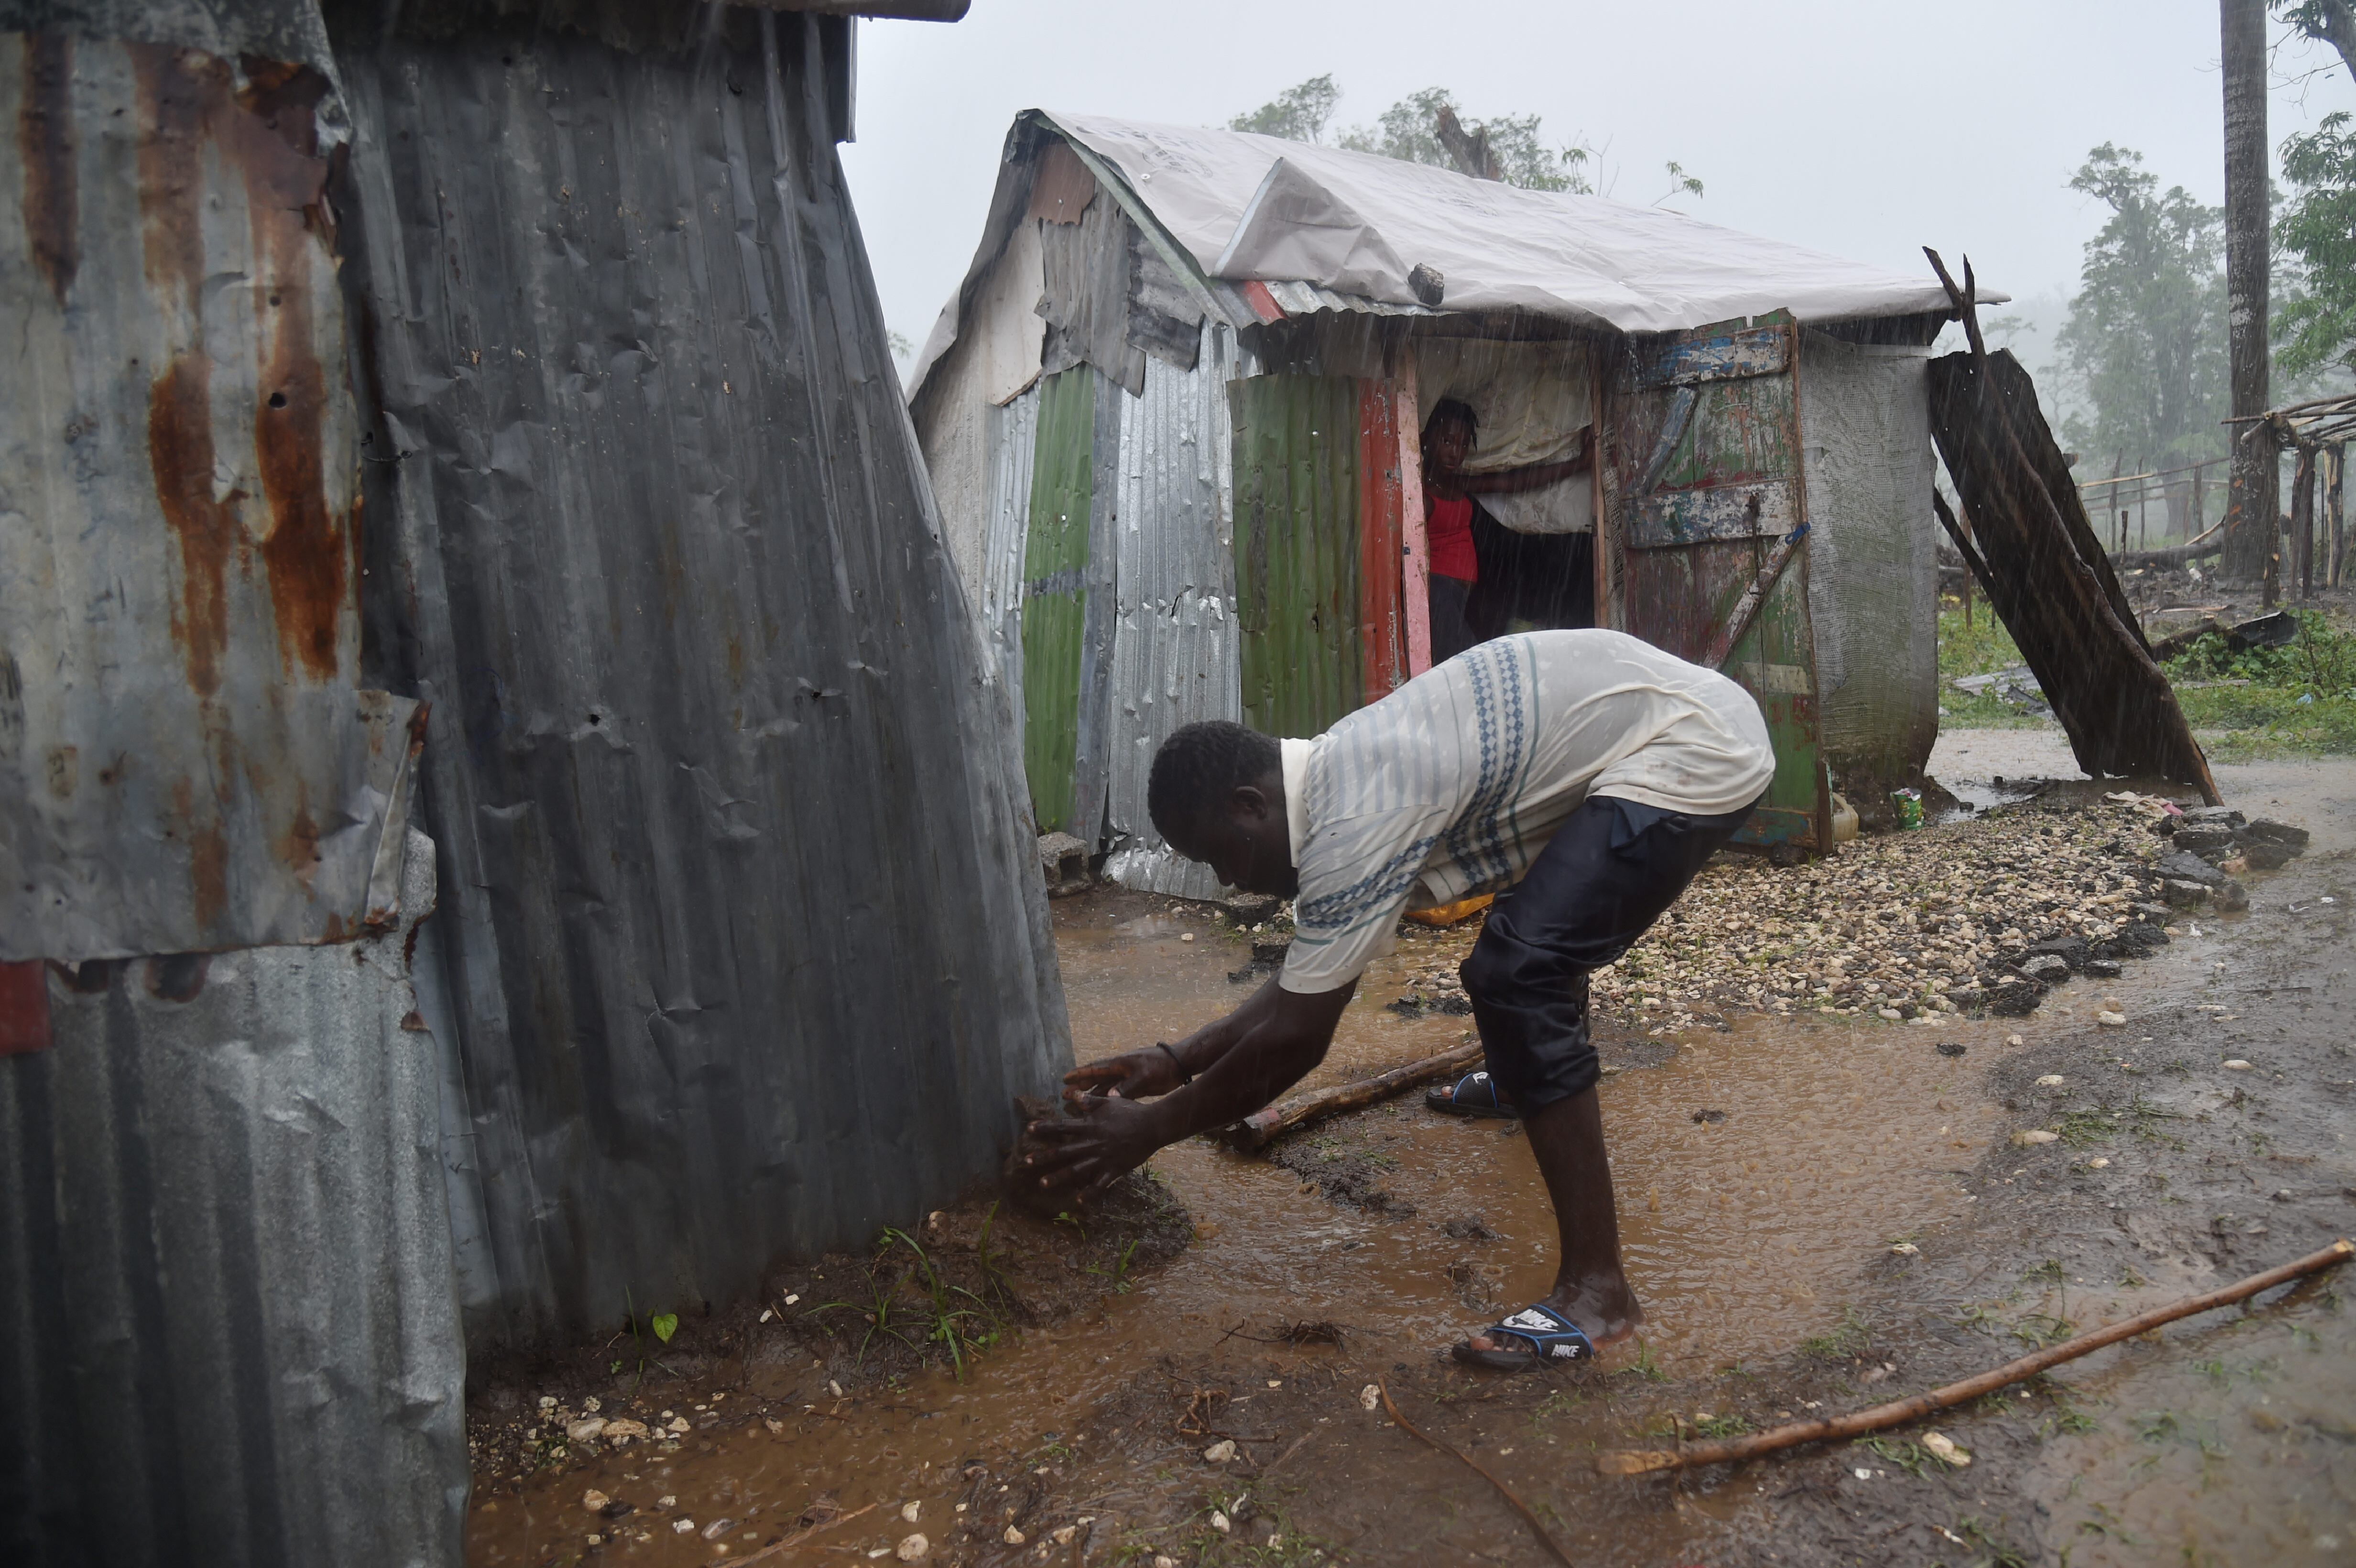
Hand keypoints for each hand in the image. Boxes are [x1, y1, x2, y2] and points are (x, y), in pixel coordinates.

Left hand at [1020, 1093, 1169, 1202]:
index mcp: (1090, 1125)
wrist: (1152, 1126)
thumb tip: (1074, 1094)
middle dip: (1044, 1157)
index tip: (1028, 1128)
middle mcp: (1092, 1143)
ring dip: (1058, 1177)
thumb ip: (1090, 1101)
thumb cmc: (1131, 1112)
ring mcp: (1102, 1158)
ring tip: (1043, 1183)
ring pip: (1076, 1170)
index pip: (1062, 1126)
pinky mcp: (1113, 1169)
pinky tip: (1079, 1201)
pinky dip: (1089, 1193)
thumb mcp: (1109, 1102)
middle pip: (1063, 1151)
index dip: (1045, 1127)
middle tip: (1026, 1162)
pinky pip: (1100, 1184)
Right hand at [1063, 1045, 1183, 1099]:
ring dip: (1090, 1095)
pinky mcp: (1134, 1087)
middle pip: (1095, 1079)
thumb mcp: (1144, 1077)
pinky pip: (1115, 1094)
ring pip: (1104, 1088)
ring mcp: (1126, 1079)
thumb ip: (1127, 1087)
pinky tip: (1099, 1107)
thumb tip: (1109, 1097)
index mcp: (1119, 1064)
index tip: (1065, 1078)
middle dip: (1080, 1086)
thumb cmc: (1161, 1066)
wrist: (1179, 1065)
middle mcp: (1119, 1071)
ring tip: (1075, 1103)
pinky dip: (1105, 1100)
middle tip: (1064, 1094)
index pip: (1094, 1068)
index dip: (1079, 1074)